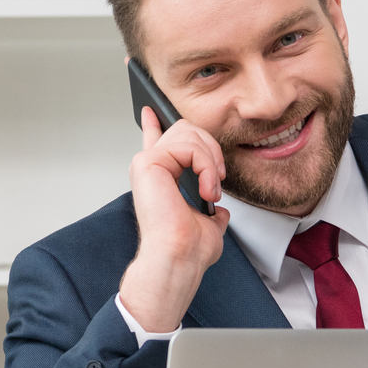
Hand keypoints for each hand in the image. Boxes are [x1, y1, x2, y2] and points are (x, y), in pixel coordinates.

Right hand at [118, 107, 230, 332]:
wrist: (179, 259)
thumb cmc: (187, 249)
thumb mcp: (208, 224)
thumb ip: (211, 211)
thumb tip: (220, 213)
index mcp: (159, 177)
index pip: (155, 140)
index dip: (153, 122)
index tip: (149, 108)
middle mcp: (149, 167)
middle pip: (185, 128)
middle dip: (210, 148)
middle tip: (215, 179)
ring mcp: (147, 163)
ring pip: (188, 133)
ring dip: (210, 161)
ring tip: (210, 189)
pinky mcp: (149, 163)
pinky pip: (187, 146)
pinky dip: (205, 166)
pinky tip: (205, 188)